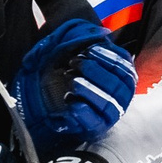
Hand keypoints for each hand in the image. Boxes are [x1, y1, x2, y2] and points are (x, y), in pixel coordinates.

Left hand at [14, 19, 135, 153]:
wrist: (36, 102)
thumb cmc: (57, 72)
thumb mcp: (67, 50)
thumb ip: (82, 38)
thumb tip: (103, 33)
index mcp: (118, 77)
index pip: (125, 67)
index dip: (110, 57)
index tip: (90, 50)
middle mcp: (118, 97)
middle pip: (120, 85)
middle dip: (98, 71)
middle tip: (76, 63)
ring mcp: (107, 115)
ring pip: (110, 104)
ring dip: (92, 90)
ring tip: (73, 81)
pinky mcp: (93, 129)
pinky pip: (94, 122)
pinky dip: (83, 111)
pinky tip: (71, 101)